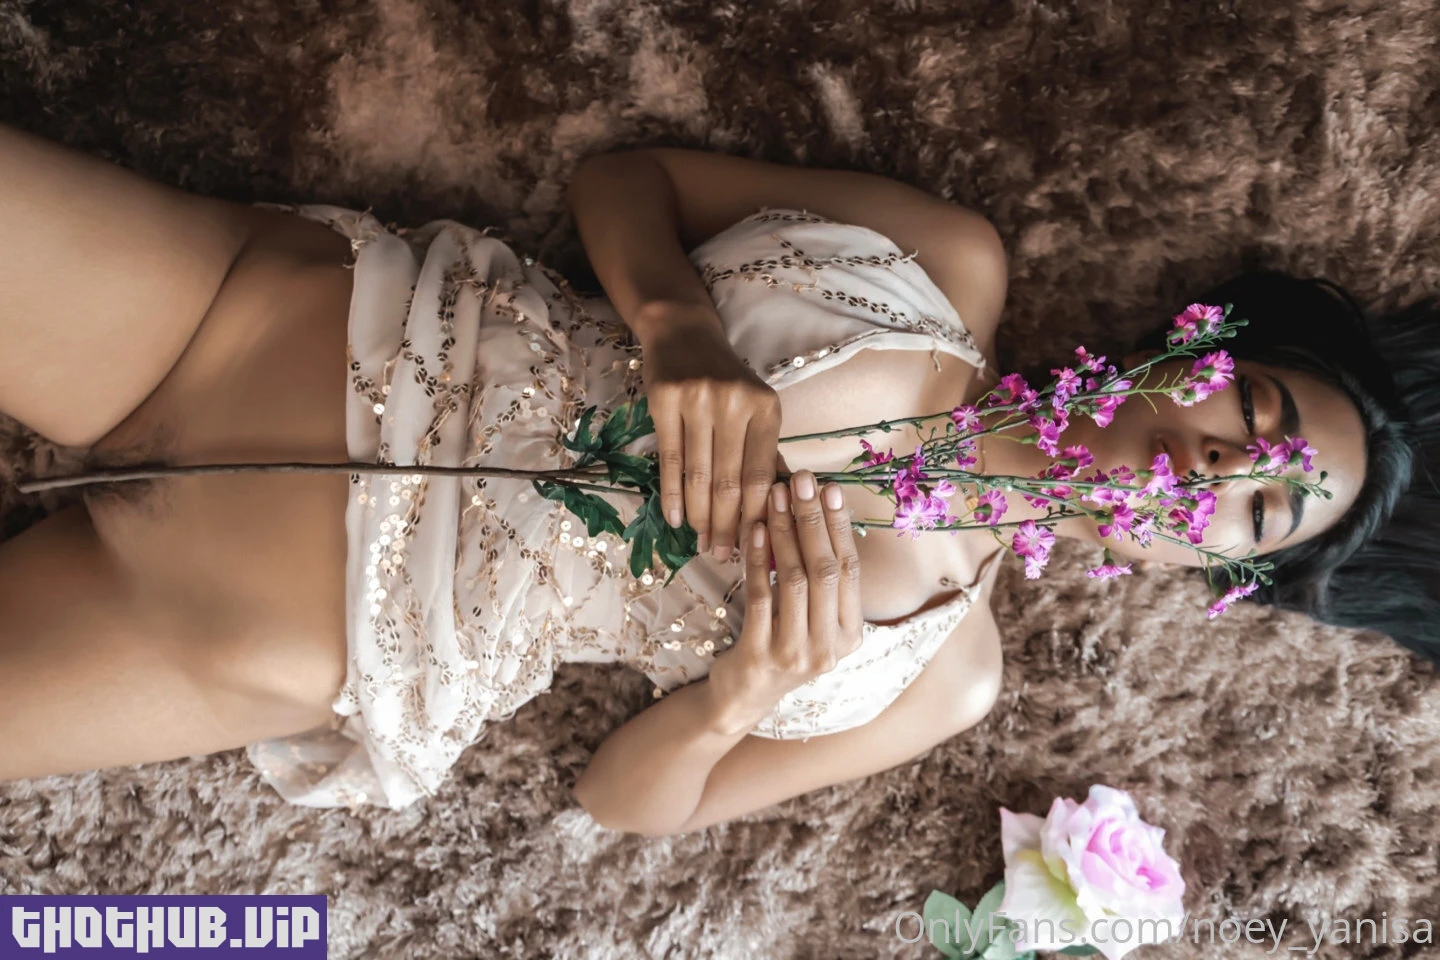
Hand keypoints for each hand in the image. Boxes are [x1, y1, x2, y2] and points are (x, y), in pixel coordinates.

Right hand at [638, 304, 784, 560]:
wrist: (683, 333)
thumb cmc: (725, 378)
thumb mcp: (755, 408)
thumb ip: (764, 454)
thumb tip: (776, 512)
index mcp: (766, 408)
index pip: (759, 475)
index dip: (755, 516)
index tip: (751, 546)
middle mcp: (735, 403)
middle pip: (728, 480)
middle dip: (725, 524)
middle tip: (721, 554)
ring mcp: (698, 399)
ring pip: (698, 474)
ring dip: (698, 516)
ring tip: (699, 542)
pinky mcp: (665, 400)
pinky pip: (670, 459)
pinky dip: (672, 494)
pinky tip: (674, 518)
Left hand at [704, 469, 863, 734]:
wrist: (742, 698)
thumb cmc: (779, 645)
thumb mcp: (811, 619)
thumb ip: (821, 581)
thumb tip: (820, 511)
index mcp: (850, 635)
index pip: (850, 570)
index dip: (840, 527)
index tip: (831, 489)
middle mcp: (830, 647)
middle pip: (825, 570)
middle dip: (813, 520)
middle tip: (801, 481)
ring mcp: (797, 654)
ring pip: (795, 580)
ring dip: (785, 532)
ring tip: (775, 496)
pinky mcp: (762, 655)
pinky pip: (761, 595)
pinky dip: (758, 558)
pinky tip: (755, 529)